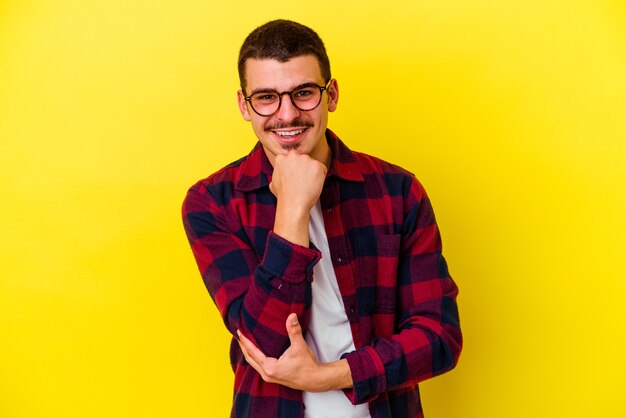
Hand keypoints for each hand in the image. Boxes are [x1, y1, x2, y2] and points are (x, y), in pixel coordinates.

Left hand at [236, 313, 351, 391]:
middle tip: (238, 334)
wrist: (314, 380)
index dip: (245, 341)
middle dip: (243, 346)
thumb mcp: (300, 347)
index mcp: (270, 367)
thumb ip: (294, 331)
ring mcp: (269, 377)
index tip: (238, 331)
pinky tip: (255, 351)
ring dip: (248, 352)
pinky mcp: (273, 377)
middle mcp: (267, 374)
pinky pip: (258, 366)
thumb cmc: (307, 365)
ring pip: (253, 363)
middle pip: (249, 358)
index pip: (253, 352)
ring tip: (243, 341)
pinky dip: (254, 357)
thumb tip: (292, 316)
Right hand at [270, 152, 326, 213]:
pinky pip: (322, 169)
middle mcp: (293, 156)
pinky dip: (320, 177)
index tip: (296, 177)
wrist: (293, 204)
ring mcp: (305, 159)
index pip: (293, 158)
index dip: (296, 169)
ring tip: (307, 185)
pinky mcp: (317, 165)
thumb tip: (279, 174)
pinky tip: (313, 185)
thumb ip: (278, 174)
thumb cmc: (284, 196)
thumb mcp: (273, 182)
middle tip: (302, 181)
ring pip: (313, 164)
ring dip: (312, 173)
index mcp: (282, 158)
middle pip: (304, 159)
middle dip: (304, 168)